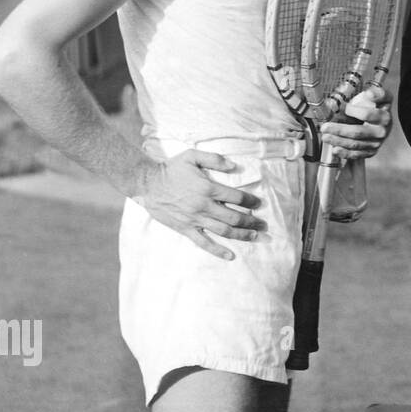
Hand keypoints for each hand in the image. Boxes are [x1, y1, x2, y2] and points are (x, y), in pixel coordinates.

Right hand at [131, 150, 266, 259]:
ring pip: (223, 231)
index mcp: (208, 188)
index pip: (237, 197)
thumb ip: (214, 159)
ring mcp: (195, 219)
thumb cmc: (171, 169)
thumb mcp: (192, 156)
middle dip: (251, 221)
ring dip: (241, 235)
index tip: (258, 204)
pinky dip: (217, 250)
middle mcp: (204, 206)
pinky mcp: (186, 228)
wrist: (147, 184)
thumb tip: (234, 166)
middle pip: (234, 217)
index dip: (251, 201)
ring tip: (254, 236)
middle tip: (263, 224)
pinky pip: (203, 243)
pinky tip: (230, 256)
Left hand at [320, 84, 393, 159]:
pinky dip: (345, 153)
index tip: (343, 107)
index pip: (366, 115)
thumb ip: (376, 93)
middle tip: (325, 127)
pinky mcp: (371, 151)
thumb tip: (369, 93)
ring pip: (355, 144)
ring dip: (338, 141)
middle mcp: (381, 131)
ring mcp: (376, 143)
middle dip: (339, 130)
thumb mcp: (381, 96)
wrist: (384, 121)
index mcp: (384, 117)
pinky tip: (336, 149)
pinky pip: (357, 154)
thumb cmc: (378, 108)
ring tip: (326, 137)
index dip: (353, 111)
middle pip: (358, 132)